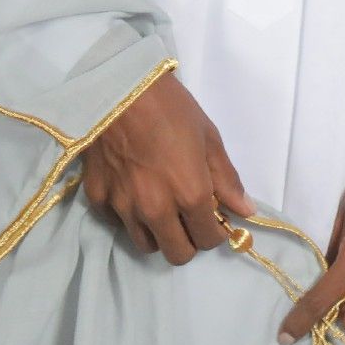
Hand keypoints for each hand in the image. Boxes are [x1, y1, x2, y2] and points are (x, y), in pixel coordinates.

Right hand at [80, 70, 257, 265]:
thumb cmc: (172, 109)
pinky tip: (133, 193)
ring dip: (159, 234)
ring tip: (161, 207)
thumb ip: (227, 180)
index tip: (214, 217)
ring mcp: (123, 208)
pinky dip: (128, 217)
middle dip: (189, 241)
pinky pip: (117, 224)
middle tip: (189, 218)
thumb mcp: (209, 138)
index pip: (208, 240)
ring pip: (145, 245)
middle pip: (177, 254)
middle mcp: (156, 210)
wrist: (118, 89)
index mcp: (189, 195)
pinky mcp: (98, 200)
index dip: (216, 231)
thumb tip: (246, 211)